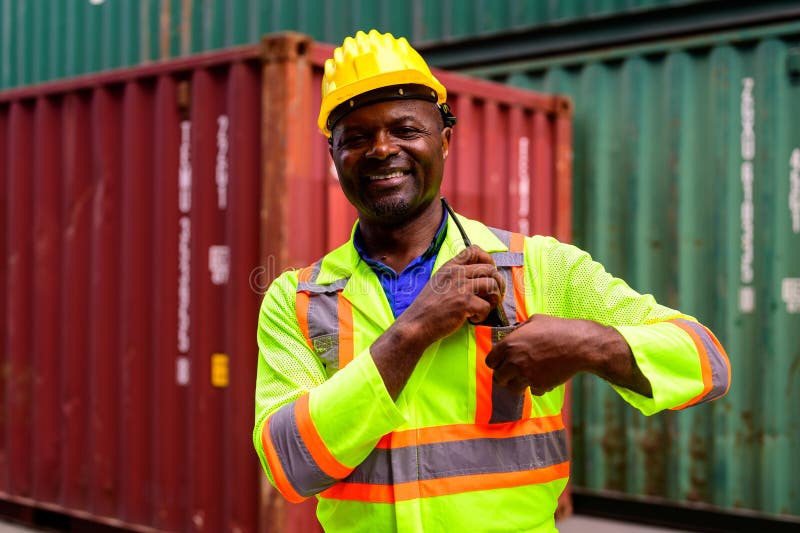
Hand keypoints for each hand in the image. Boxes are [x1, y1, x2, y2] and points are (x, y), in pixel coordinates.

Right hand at [371, 246, 505, 398]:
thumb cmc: (428, 308)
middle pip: (490, 269)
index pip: (474, 250)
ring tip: (483, 308)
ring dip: (493, 299)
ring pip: (493, 285)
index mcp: (450, 267)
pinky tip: (472, 319)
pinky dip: (483, 315)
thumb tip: (479, 277)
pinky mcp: (465, 303)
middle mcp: (456, 273)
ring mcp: (460, 287)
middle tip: (492, 297)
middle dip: (497, 284)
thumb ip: (455, 276)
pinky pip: (487, 306)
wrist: (416, 324)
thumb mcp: (439, 282)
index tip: (487, 274)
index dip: (488, 260)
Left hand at [485, 315, 621, 395]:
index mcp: (509, 345)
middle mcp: (514, 361)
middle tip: (513, 373)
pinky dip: (538, 387)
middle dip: (505, 376)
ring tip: (527, 377)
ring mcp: (526, 375)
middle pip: (498, 378)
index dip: (496, 362)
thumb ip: (519, 330)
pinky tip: (545, 377)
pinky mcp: (539, 385)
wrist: (579, 345)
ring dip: (519, 384)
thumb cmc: (558, 329)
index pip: (490, 362)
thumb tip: (514, 333)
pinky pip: (533, 391)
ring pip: (513, 388)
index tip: (502, 363)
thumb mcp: (534, 321)